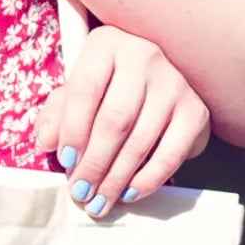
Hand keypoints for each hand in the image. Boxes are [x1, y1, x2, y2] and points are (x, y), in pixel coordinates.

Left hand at [32, 23, 211, 217]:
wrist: (158, 81)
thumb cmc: (107, 86)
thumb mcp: (76, 90)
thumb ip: (56, 113)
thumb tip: (48, 141)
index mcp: (107, 44)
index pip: (85, 89)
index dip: (72, 129)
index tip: (65, 161)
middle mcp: (144, 56)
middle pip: (114, 119)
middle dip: (94, 163)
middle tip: (80, 192)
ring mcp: (174, 83)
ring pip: (140, 141)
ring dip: (116, 178)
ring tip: (99, 201)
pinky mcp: (195, 110)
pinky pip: (171, 154)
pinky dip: (148, 179)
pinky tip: (130, 193)